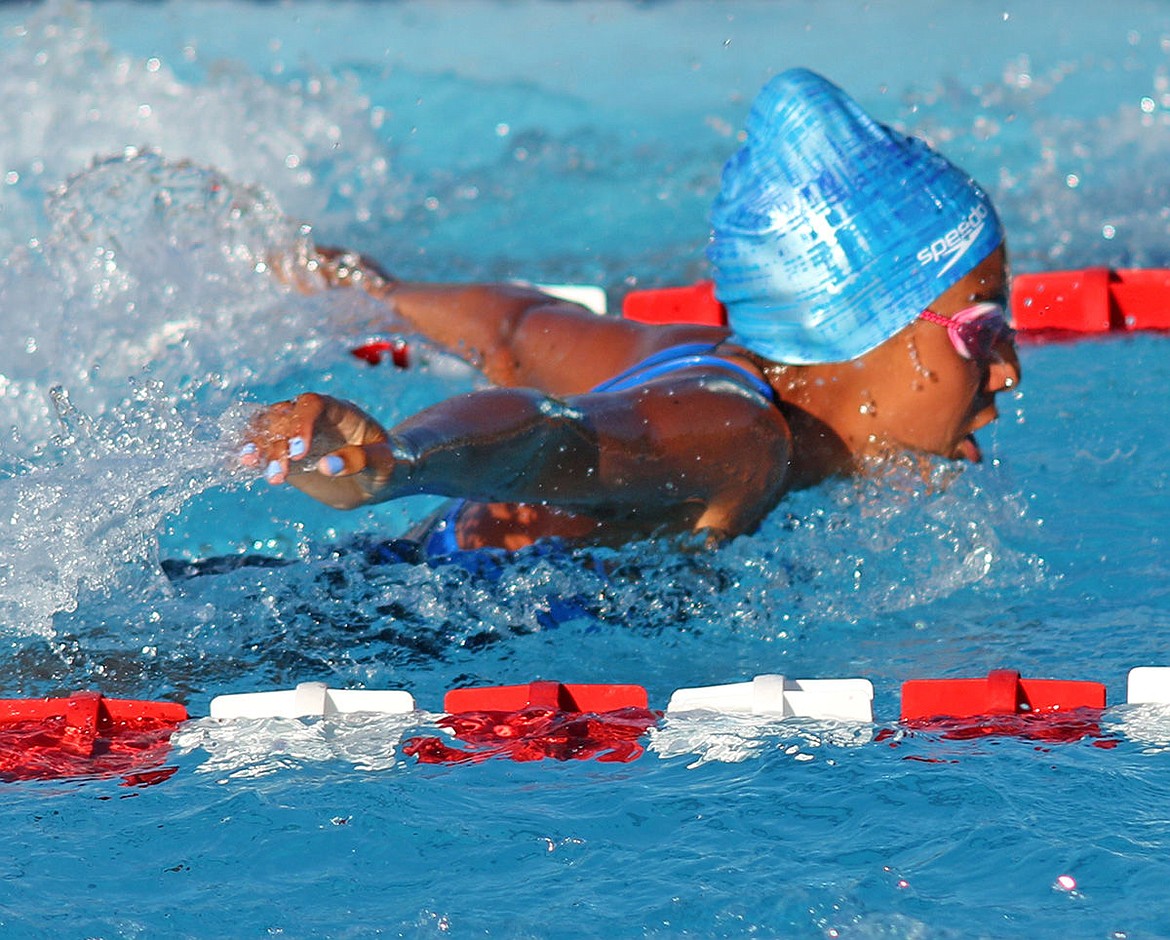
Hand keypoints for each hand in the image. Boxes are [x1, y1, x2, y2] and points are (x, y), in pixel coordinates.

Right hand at [240, 392, 397, 508]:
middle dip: (277, 442)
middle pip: (284, 416)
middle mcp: (313, 418)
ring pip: (267, 428)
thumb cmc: (387, 464)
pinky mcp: (286, 453)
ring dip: (258, 445)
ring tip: (252, 464)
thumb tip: (327, 466)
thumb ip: (360, 460)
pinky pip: (263, 446)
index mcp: (339, 411)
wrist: (376, 479)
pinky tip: (241, 464)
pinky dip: (250, 452)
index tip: (299, 453)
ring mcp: (296, 434)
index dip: (301, 424)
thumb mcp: (383, 462)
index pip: (312, 404)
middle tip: (279, 473)